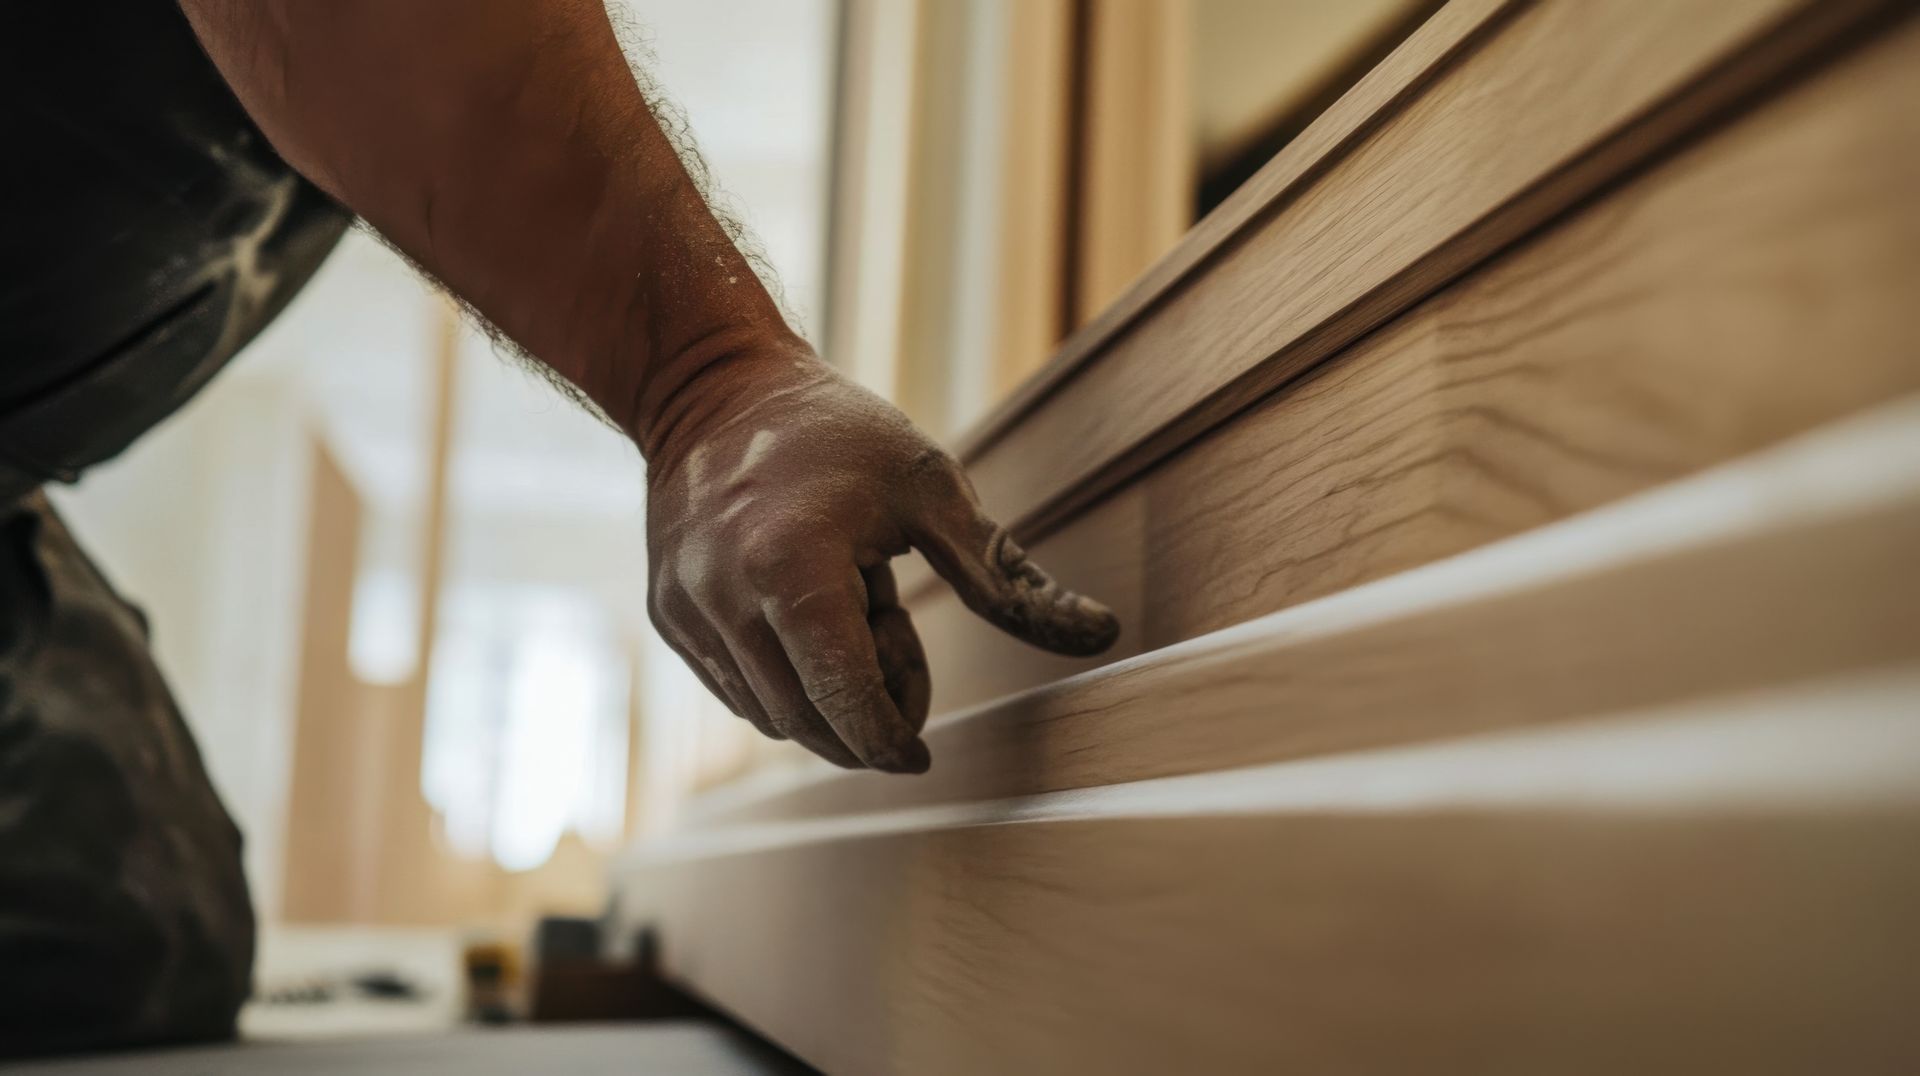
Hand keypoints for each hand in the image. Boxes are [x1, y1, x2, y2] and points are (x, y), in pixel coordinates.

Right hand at [644, 339, 1119, 772]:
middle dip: (865, 713)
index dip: (889, 739)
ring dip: (825, 696)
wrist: (714, 385)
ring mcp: (685, 611)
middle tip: (899, 641)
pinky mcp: (667, 616)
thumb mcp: (932, 491)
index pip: (844, 698)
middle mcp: (723, 598)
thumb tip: (1102, 632)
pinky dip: (784, 680)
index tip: (922, 754)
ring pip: (769, 714)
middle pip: (808, 720)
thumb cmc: (838, 434)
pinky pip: (735, 690)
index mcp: (790, 566)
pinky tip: (807, 615)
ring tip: (852, 608)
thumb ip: (1006, 576)